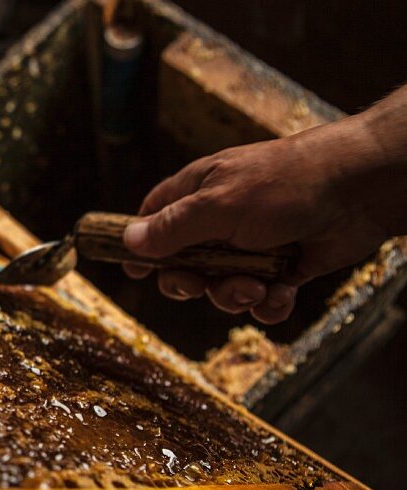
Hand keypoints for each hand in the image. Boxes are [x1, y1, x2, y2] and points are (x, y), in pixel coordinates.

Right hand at [122, 91, 406, 323]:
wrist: (361, 190)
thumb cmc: (286, 184)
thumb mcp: (219, 205)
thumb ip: (173, 227)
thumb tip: (128, 241)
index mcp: (200, 193)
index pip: (155, 218)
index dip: (142, 245)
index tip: (136, 272)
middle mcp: (222, 220)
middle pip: (185, 264)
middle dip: (191, 283)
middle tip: (200, 286)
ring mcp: (254, 245)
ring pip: (223, 286)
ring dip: (235, 296)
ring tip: (256, 288)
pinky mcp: (285, 267)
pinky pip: (262, 298)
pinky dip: (268, 305)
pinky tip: (279, 296)